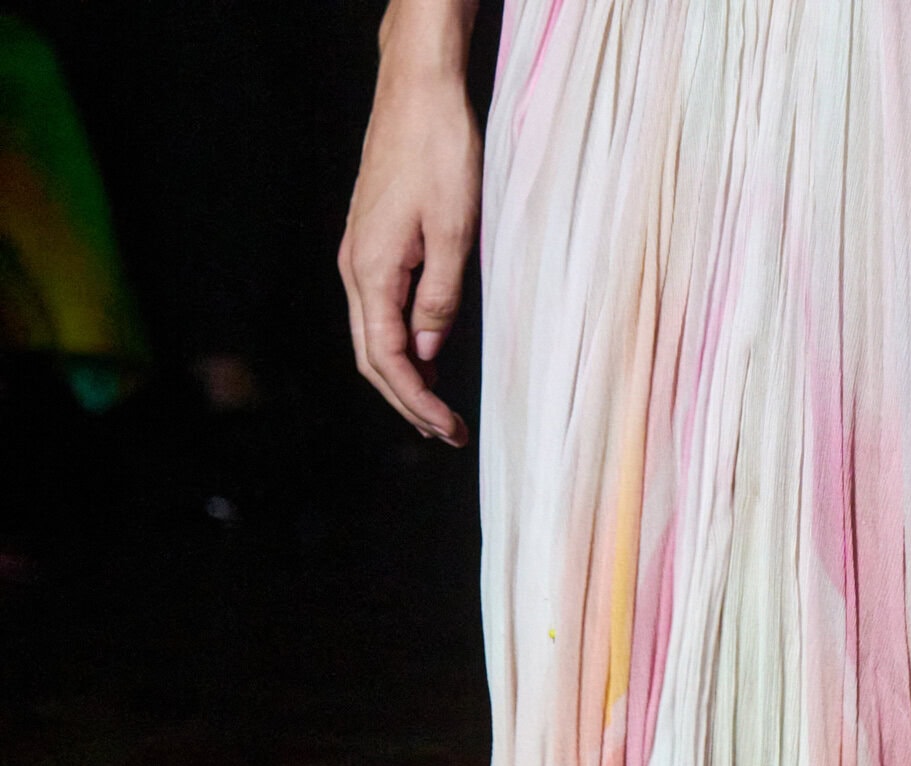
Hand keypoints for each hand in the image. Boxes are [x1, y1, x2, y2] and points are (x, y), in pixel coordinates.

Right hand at [339, 65, 481, 445]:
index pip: (387, 360)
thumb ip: (439, 300)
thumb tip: (425, 354)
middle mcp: (355, 267)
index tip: (449, 430)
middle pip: (371, 356)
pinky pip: (378, 308)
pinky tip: (424, 356)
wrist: (418, 89)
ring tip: (436, 407)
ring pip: (372, 335)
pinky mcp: (372, 239)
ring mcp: (359, 253)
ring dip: (402, 376)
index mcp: (371, 270)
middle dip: (407, 401)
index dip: (417, 403)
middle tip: (446, 432)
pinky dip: (399, 343)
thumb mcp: (454, 232)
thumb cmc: (439, 149)